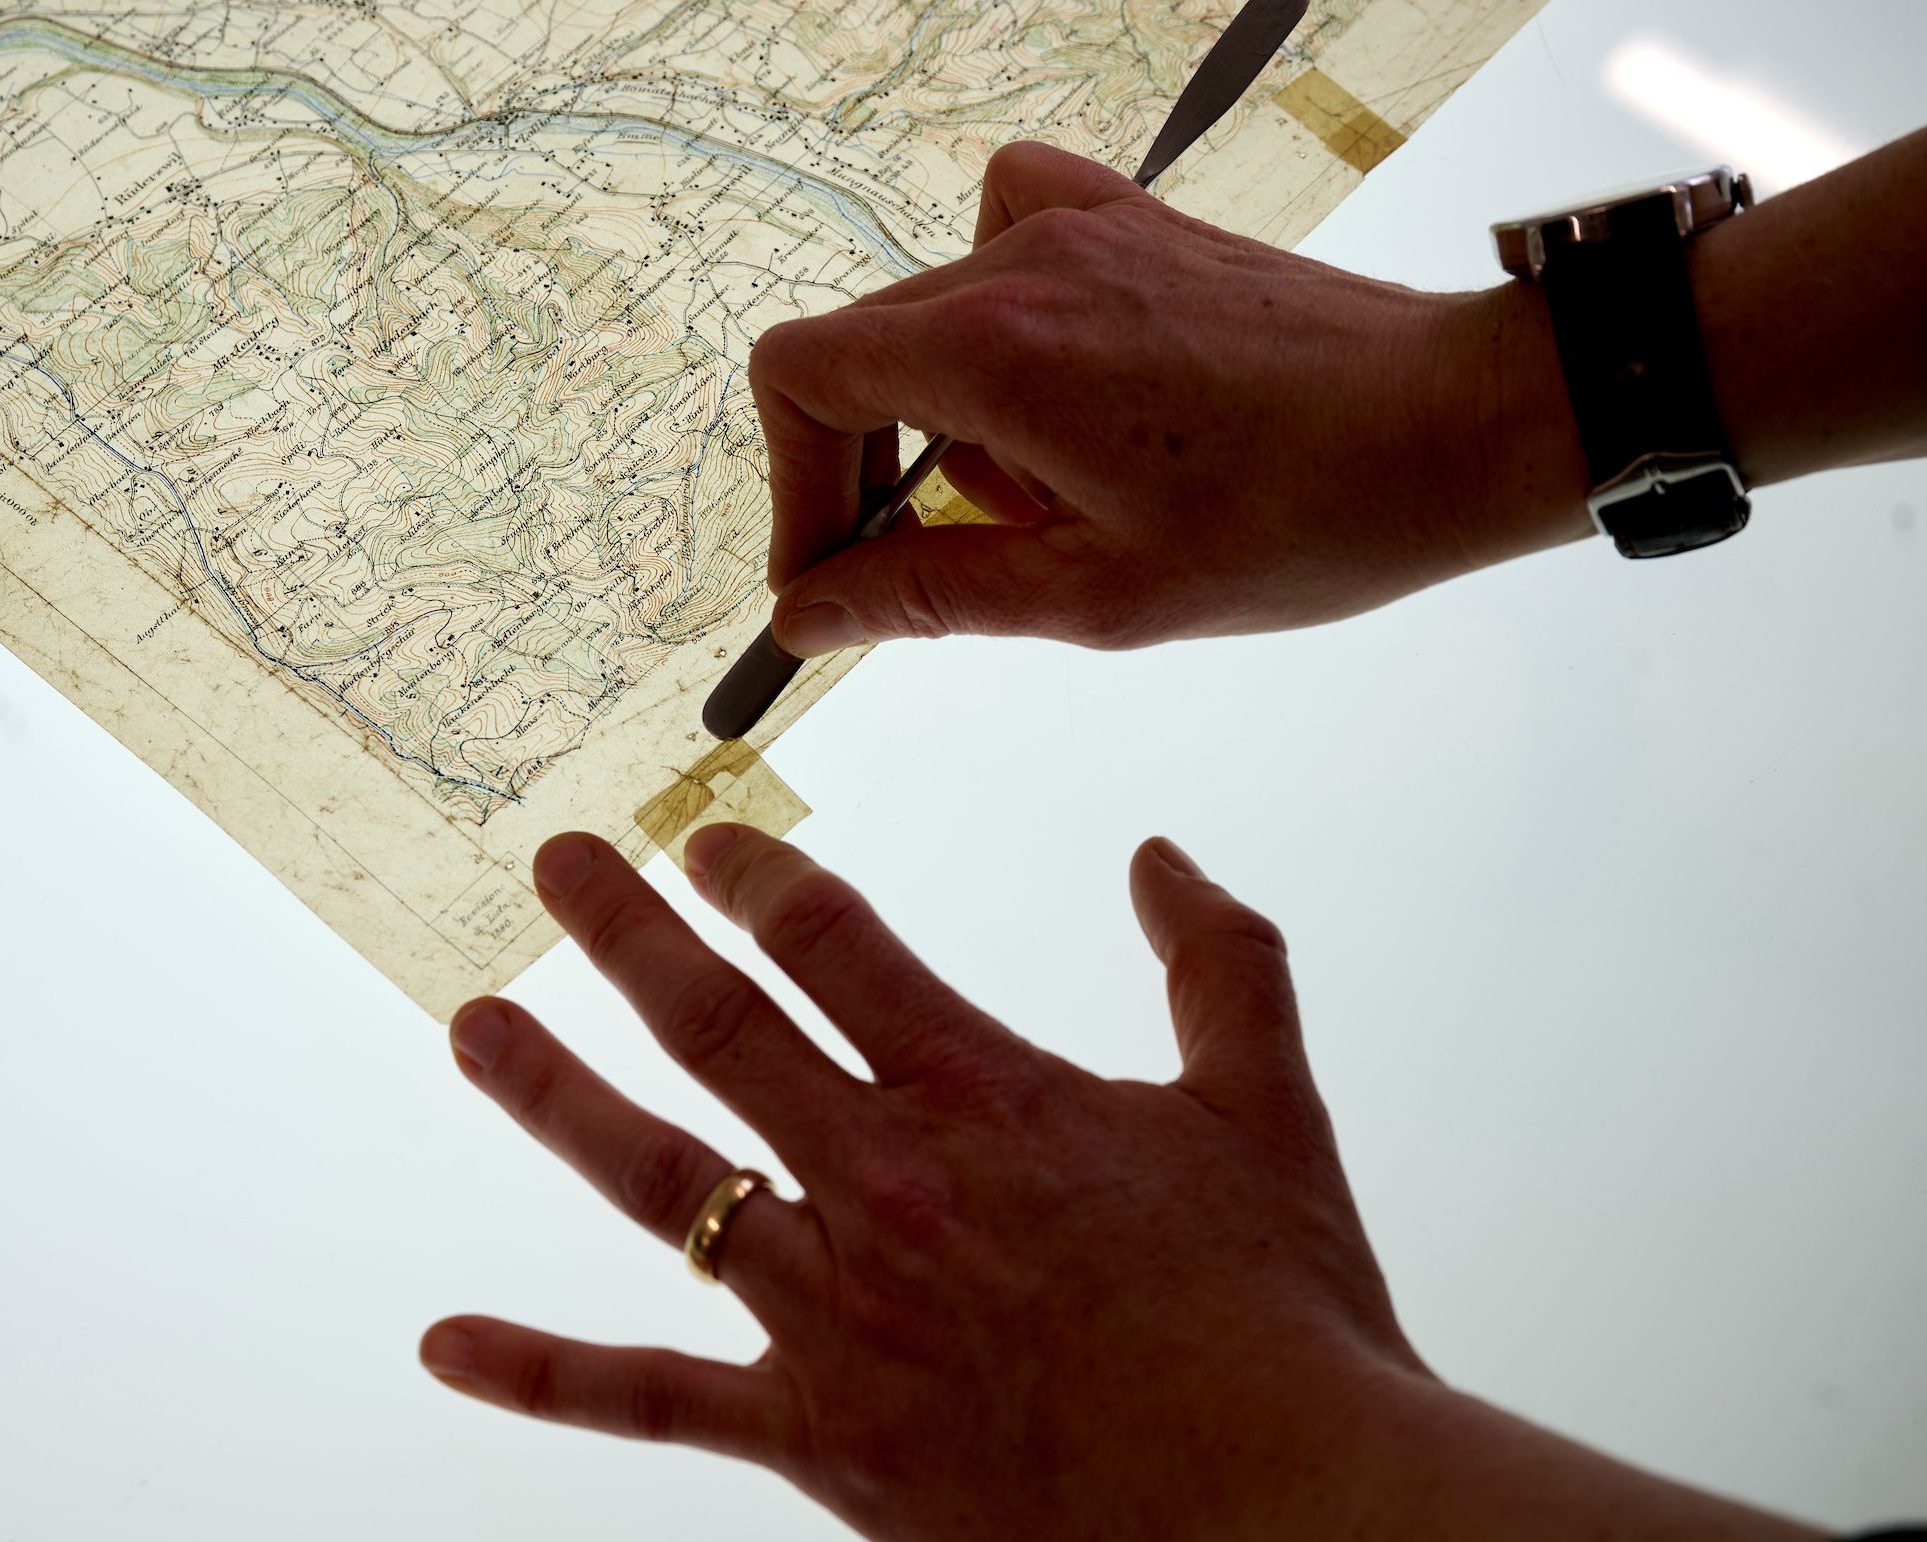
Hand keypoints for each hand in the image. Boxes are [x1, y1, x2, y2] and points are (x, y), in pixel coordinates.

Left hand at [420, 827, 1819, 1541]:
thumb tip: (1163, 855)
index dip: (756, 878)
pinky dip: (542, 1377)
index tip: (706, 842)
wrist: (1281, 1508)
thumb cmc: (1281, 1316)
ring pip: (659, 1178)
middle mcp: (882, 1181)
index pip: (832, 944)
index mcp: (981, 1095)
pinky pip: (652, 1400)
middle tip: (559, 861)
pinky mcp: (816, 1434)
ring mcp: (835, 1309)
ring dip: (552, 1097)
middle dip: (631, 932)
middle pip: (721, 1026)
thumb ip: (1219, 963)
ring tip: (472, 1027)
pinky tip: (446, 1342)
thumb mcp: (1268, 1109)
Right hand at [745, 140, 1589, 656]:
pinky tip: (1069, 393)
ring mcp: (1083, 228)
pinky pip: (1007, 241)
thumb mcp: (1094, 596)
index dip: (793, 485)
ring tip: (1063, 498)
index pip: (800, 377)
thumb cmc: (1300, 521)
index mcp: (995, 353)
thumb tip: (809, 612)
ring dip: (957, 420)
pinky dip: (1004, 323)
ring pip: (934, 319)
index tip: (838, 569)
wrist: (1456, 428)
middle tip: (955, 561)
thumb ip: (928, 595)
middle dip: (878, 472)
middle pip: (859, 351)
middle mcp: (1023, 263)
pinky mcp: (1134, 222)